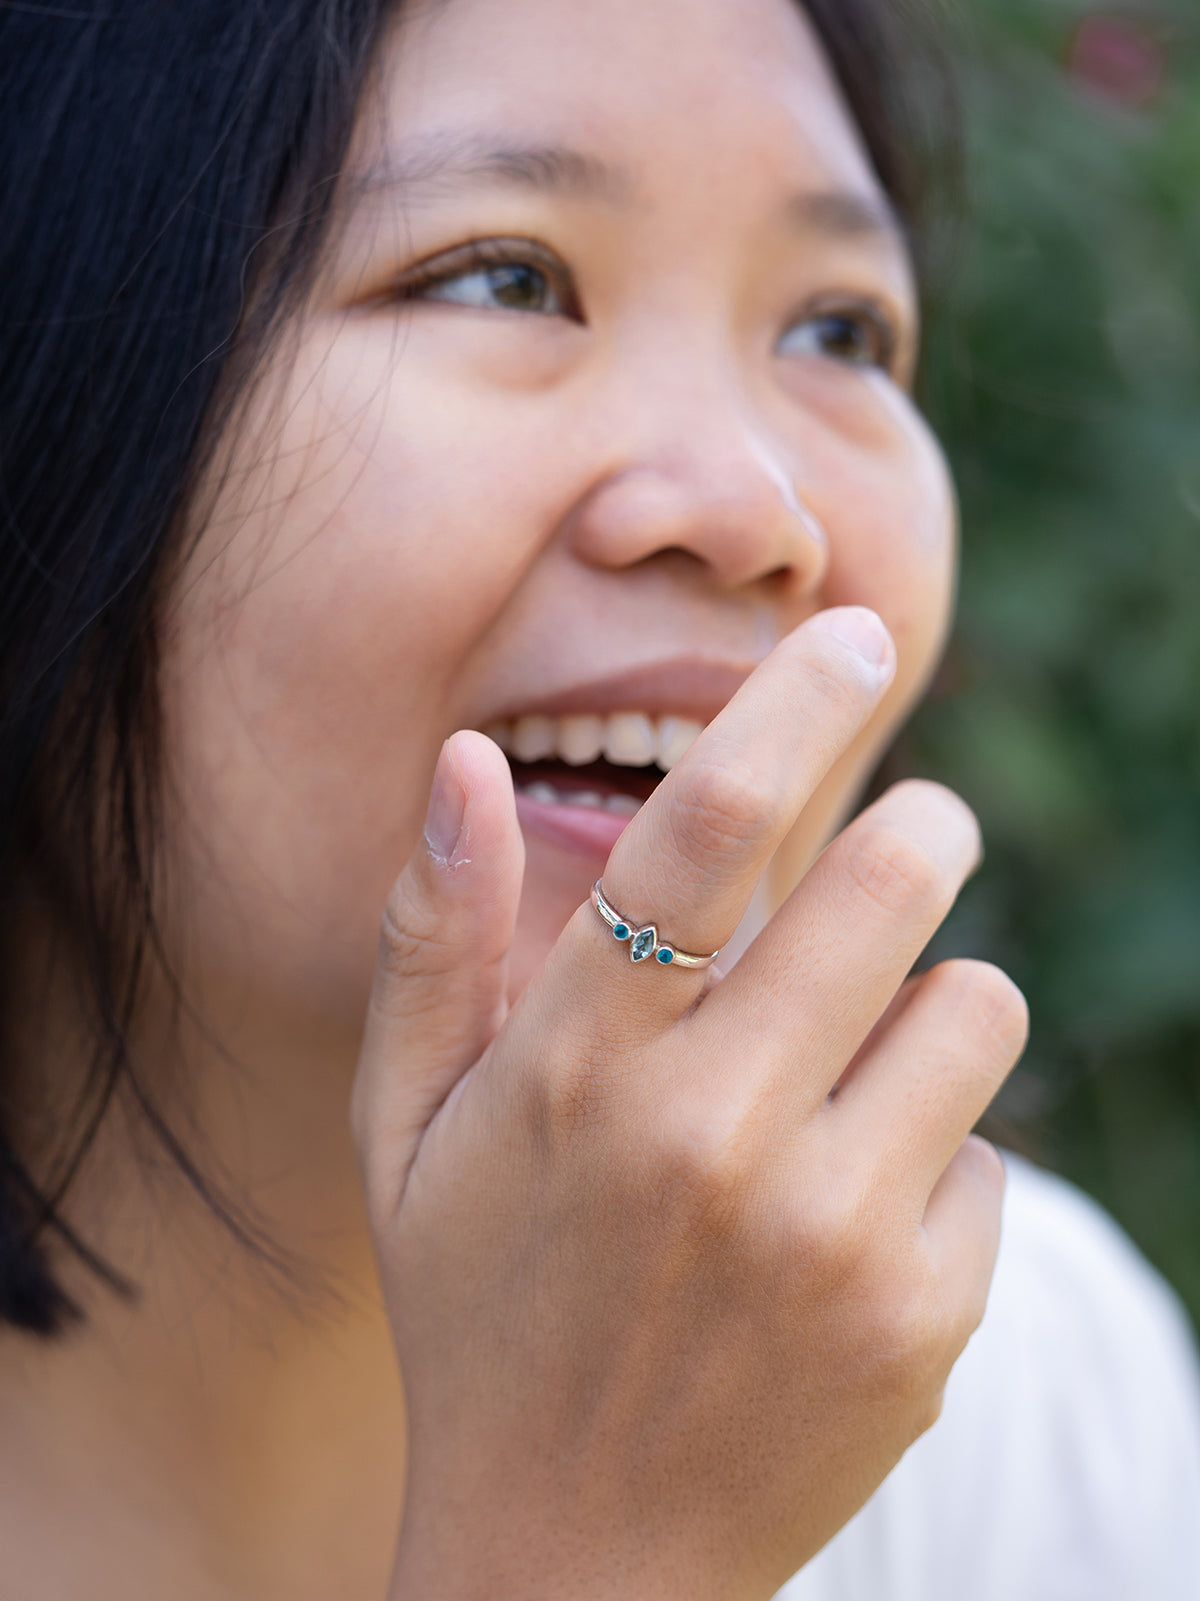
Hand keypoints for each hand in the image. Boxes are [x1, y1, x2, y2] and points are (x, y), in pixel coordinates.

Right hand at [351, 607, 1027, 1600]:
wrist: (573, 1563)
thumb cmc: (482, 1310)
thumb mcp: (404, 1133)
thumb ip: (431, 938)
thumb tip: (475, 761)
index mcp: (574, 1074)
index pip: (701, 836)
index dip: (784, 706)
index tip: (850, 630)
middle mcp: (708, 1139)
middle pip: (891, 882)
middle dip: (916, 834)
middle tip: (907, 842)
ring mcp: (829, 1235)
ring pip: (976, 1005)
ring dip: (932, 1005)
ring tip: (854, 1068)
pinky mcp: (922, 1319)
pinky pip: (992, 1155)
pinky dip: (938, 1159)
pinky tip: (850, 1224)